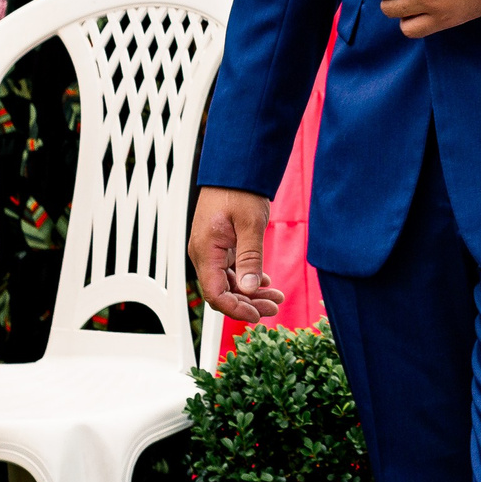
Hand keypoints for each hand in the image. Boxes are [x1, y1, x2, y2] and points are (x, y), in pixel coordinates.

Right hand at [190, 187, 284, 323]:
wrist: (236, 166)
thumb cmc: (240, 190)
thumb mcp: (250, 224)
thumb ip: (250, 258)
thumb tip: (249, 289)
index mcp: (206, 251)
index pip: (215, 294)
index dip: (236, 309)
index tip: (258, 315)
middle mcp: (204, 253)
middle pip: (223, 291)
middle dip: (248, 303)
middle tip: (275, 308)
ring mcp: (211, 249)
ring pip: (228, 281)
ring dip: (250, 292)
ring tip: (276, 297)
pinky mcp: (220, 244)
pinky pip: (231, 269)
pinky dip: (248, 277)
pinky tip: (265, 281)